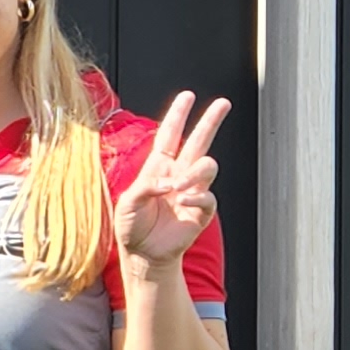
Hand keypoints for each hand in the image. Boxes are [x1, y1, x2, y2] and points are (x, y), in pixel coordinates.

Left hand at [114, 92, 228, 269]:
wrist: (142, 253)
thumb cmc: (132, 227)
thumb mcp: (127, 204)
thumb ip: (144, 188)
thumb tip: (168, 182)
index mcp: (158, 167)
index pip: (170, 134)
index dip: (177, 115)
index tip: (188, 96)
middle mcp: (177, 175)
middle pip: (199, 141)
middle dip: (210, 121)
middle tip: (223, 104)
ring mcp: (191, 191)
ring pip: (207, 166)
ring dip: (195, 172)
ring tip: (179, 186)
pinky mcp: (200, 210)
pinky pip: (209, 196)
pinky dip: (198, 196)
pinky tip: (184, 201)